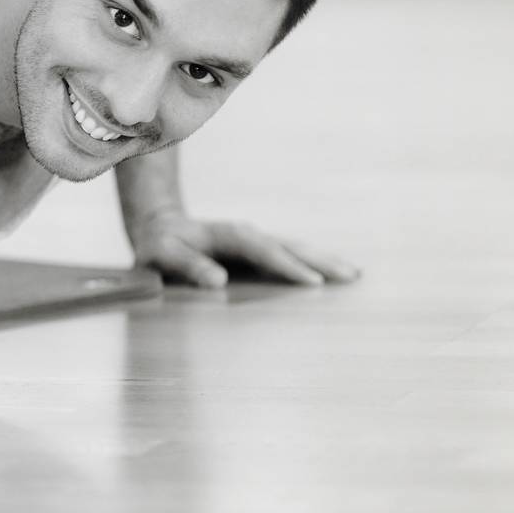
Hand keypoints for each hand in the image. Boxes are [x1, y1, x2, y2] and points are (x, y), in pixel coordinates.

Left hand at [127, 211, 360, 288]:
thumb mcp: (161, 256)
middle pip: (287, 245)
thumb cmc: (158, 248)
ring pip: (294, 249)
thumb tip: (218, 281)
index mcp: (224, 234)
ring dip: (323, 260)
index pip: (260, 249)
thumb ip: (186, 266)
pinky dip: (314, 264)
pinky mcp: (259, 253)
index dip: (286, 265)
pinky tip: (335, 275)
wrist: (160, 230)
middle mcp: (246, 235)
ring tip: (355, 275)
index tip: (313, 282)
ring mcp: (255, 242)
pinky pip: (290, 257)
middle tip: (351, 276)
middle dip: (319, 260)